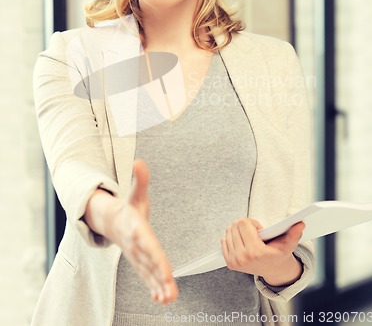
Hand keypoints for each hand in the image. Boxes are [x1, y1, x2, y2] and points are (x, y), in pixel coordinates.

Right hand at [109, 160, 178, 303]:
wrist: (110, 222)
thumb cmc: (128, 208)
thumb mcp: (136, 193)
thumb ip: (141, 179)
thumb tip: (139, 161)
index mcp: (136, 228)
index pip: (148, 244)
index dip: (157, 258)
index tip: (166, 272)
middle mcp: (136, 245)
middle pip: (149, 263)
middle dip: (159, 279)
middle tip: (170, 293)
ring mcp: (136, 256)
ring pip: (148, 273)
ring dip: (158, 287)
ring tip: (169, 299)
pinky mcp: (139, 262)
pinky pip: (147, 277)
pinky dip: (154, 288)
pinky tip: (163, 298)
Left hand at [221, 218, 303, 286]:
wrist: (273, 271)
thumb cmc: (279, 254)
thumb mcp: (288, 245)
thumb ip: (294, 234)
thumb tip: (300, 223)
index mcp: (255, 251)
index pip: (244, 223)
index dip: (253, 223)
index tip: (260, 230)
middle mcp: (243, 257)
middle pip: (234, 225)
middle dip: (245, 225)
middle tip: (255, 233)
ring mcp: (235, 261)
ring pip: (228, 231)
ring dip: (238, 230)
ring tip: (250, 238)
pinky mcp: (229, 263)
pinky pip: (224, 240)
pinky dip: (232, 237)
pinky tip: (243, 242)